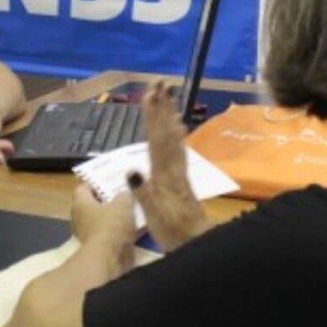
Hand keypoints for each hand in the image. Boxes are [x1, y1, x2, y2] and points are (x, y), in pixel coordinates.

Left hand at [70, 184, 136, 257]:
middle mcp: (79, 217)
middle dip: (109, 198)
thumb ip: (124, 194)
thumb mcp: (123, 203)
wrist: (109, 259)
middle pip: (94, 203)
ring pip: (103, 219)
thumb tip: (125, 193)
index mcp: (80, 202)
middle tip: (125, 192)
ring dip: (116, 215)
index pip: (84, 186)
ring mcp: (88, 234)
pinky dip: (119, 229)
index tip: (112, 179)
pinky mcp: (98, 247)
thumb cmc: (111, 226)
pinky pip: (109, 233)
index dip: (97, 182)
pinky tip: (135, 225)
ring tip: (133, 207)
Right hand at [131, 81, 211, 250]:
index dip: (153, 117)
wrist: (195, 243)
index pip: (156, 140)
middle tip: (161, 84)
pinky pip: (179, 149)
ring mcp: (179, 172)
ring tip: (168, 97)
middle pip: (167, 133)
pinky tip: (177, 126)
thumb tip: (131, 169)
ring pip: (174, 138)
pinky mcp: (182, 178)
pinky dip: (176, 134)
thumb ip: (143, 192)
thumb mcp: (153, 215)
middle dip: (162, 108)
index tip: (150, 94)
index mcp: (164, 175)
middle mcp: (173, 168)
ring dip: (169, 116)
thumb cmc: (171, 232)